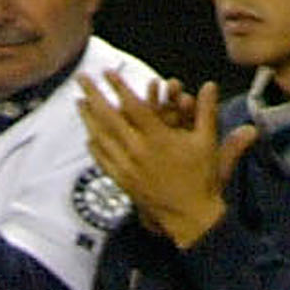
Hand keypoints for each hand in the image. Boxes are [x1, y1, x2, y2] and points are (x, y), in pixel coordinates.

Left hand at [77, 72, 254, 253]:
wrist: (190, 217)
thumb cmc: (201, 178)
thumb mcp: (208, 142)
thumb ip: (206, 111)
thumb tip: (210, 84)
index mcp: (158, 138)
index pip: (133, 106)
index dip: (119, 87)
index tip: (107, 72)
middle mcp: (138, 152)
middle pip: (109, 119)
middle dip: (93, 95)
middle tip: (81, 79)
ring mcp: (128, 169)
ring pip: (102, 139)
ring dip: (88, 119)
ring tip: (79, 102)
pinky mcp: (125, 183)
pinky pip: (104, 162)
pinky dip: (95, 148)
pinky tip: (89, 137)